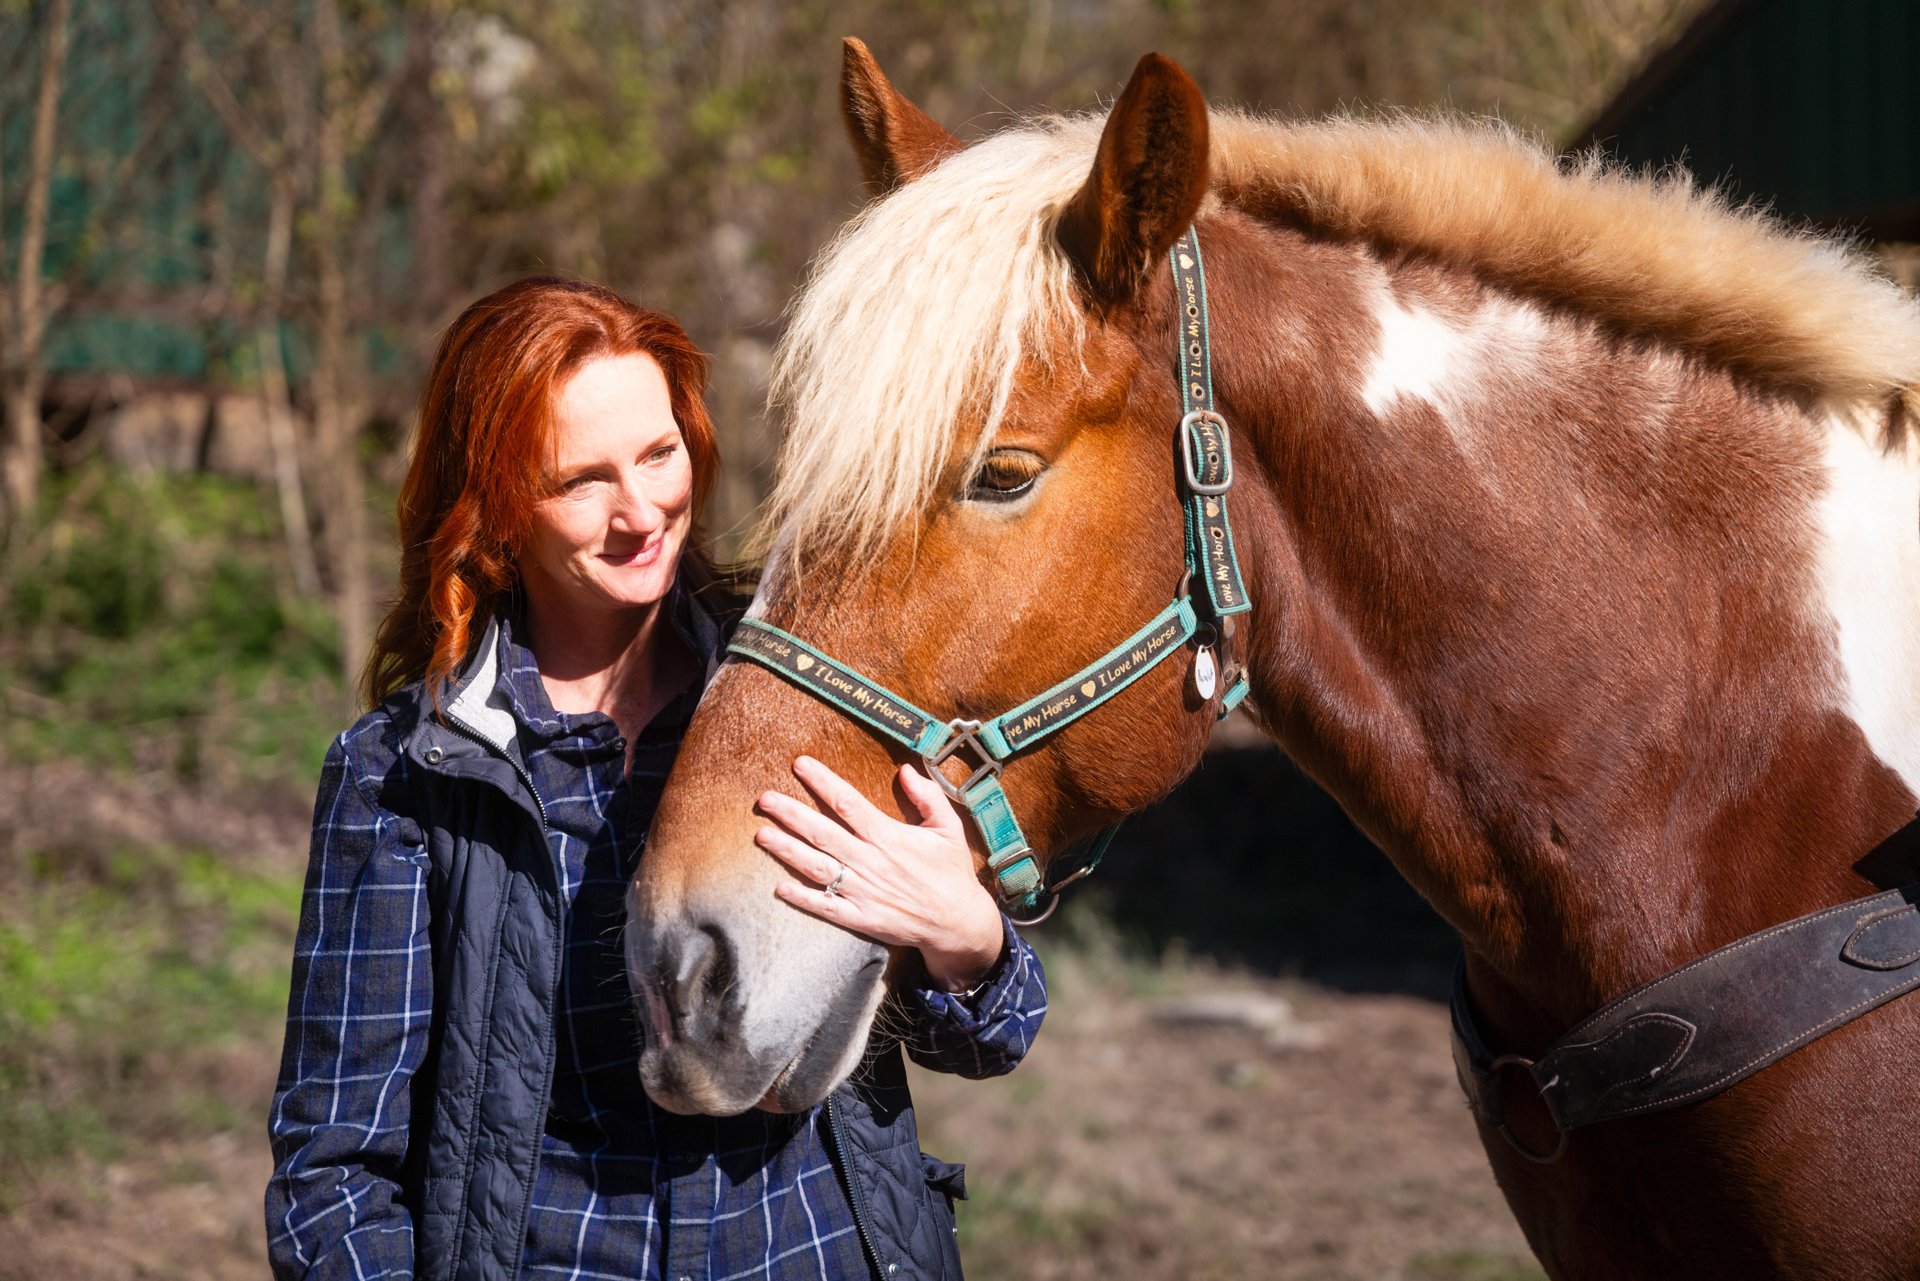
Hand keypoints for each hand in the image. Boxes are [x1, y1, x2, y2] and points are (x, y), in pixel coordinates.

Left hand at [756, 755, 1006, 992]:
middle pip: (822, 833)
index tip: (800, 764)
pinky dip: (802, 897)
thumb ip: (927, 796)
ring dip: (787, 851)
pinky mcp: (861, 918)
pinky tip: (779, 887)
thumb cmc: (952, 871)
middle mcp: (870, 862)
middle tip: (764, 799)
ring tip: (761, 835)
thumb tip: (905, 769)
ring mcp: (863, 892)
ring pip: (817, 868)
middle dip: (791, 814)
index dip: (822, 782)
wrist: (959, 923)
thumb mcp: (949, 827)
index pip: (848, 802)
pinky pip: (826, 907)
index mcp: (889, 836)